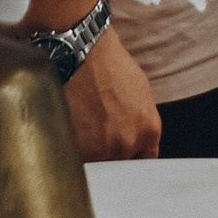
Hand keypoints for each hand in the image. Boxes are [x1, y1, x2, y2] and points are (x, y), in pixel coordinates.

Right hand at [64, 23, 162, 161]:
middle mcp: (126, 144)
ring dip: (90, 156)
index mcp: (148, 131)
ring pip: (96, 166)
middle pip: (119, 166)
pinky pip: (75, 161)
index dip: (131, 158)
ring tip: (81, 134)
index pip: (144, 161)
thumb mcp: (141, 94)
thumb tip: (135, 143)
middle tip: (99, 141)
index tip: (123, 157)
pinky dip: (71, 152)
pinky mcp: (73, 146)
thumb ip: (140, 124)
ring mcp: (99, 148)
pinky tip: (69, 134)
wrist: (81, 51)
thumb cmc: (109, 65)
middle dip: (110, 156)